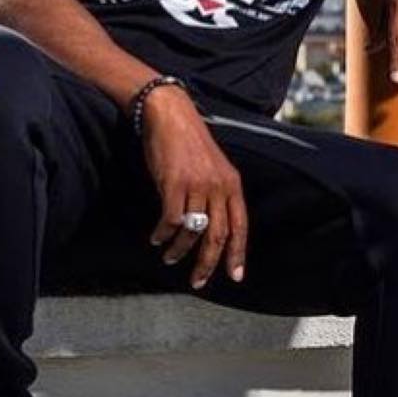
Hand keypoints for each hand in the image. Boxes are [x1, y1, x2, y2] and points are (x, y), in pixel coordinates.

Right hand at [139, 86, 248, 289]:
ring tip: (170, 257)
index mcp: (233, 184)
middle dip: (208, 263)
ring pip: (193, 231)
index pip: (241, 226)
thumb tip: (213, 227)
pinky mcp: (174, 184)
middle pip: (218, 235)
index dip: (238, 253)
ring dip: (179, 250)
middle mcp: (219, 187)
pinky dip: (163, 234)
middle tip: (198, 281)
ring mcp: (197, 185)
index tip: (235, 275)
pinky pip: (171, 220)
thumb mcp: (214, 168)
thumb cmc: (190, 143)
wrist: (171, 116)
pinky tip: (157, 238)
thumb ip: (218, 194)